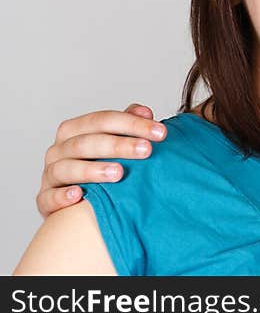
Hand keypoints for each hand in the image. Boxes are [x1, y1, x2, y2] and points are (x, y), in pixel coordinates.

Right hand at [37, 104, 166, 217]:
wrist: (76, 197)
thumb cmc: (100, 162)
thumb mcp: (114, 141)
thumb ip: (128, 124)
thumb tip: (145, 112)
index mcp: (74, 130)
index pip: (103, 120)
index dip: (132, 124)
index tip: (161, 132)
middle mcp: (58, 149)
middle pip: (86, 143)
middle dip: (118, 145)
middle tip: (146, 150)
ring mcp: (50, 174)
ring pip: (66, 168)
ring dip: (93, 170)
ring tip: (119, 173)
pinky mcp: (44, 199)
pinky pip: (48, 197)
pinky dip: (62, 195)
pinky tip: (78, 195)